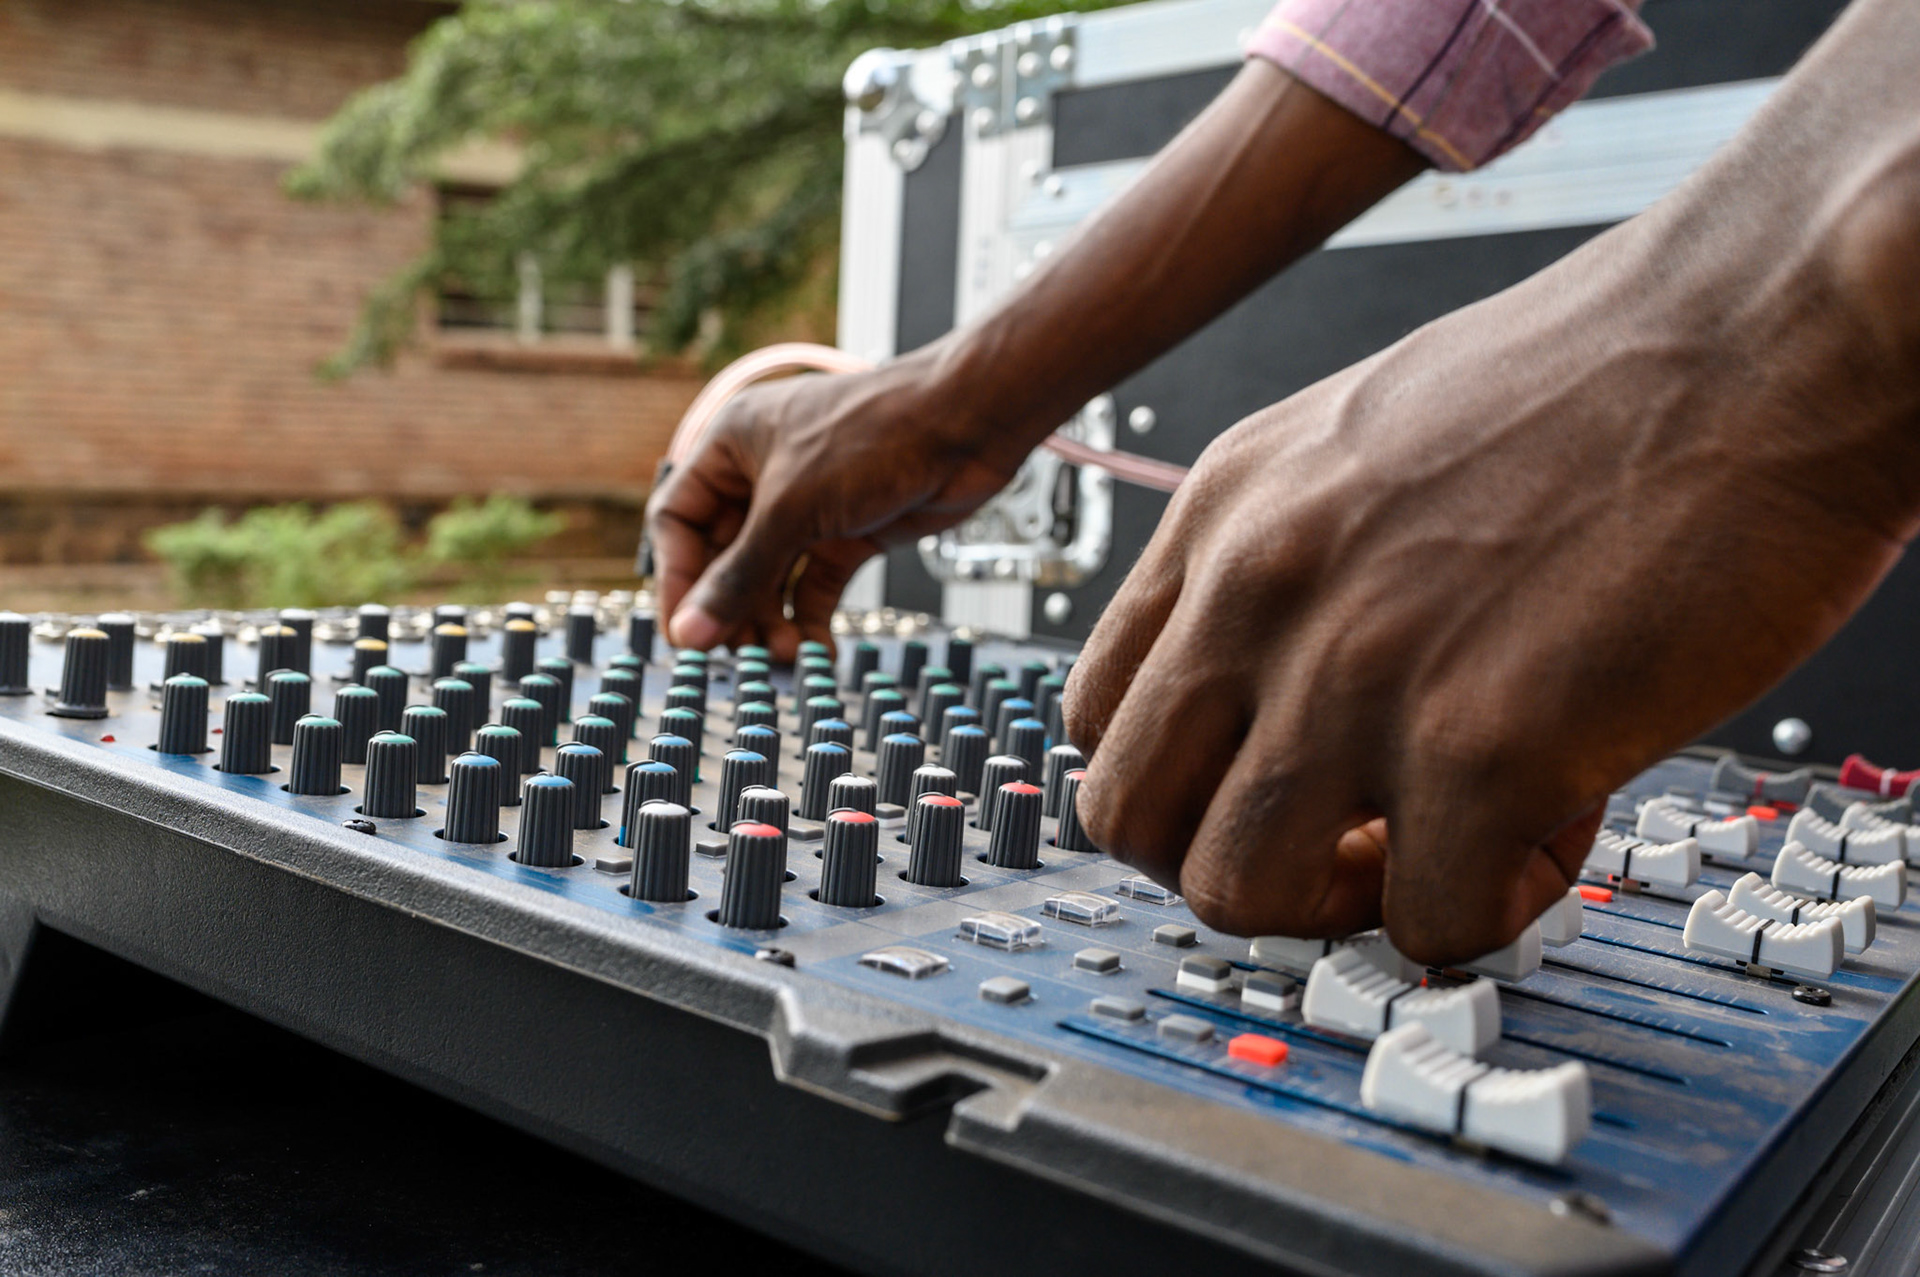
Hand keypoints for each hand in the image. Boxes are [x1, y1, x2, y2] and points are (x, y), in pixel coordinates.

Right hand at [646, 354, 1029, 657]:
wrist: (970, 424)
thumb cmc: (877, 434)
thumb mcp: (792, 509)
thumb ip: (740, 576)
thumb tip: (690, 633)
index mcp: (731, 445)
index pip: (679, 521)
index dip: (679, 578)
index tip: (686, 631)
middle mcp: (763, 475)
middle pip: (723, 556)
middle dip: (730, 606)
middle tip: (739, 650)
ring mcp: (808, 506)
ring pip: (768, 576)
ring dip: (769, 620)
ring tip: (783, 654)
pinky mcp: (848, 532)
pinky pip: (813, 585)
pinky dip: (809, 619)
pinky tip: (814, 652)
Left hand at [1062, 190, 1919, 965]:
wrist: (1767, 323)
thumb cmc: (1609, 377)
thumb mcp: (1367, 443)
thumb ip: (1296, 571)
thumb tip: (1286, 706)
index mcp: (1225, 513)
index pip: (1097, 711)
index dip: (1178, 783)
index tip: (1261, 791)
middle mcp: (1259, 590)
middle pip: (1126, 816)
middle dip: (1225, 862)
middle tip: (1340, 846)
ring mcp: (1353, 670)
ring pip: (1235, 893)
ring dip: (1337, 906)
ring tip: (1444, 843)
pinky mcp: (1479, 746)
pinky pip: (1427, 921)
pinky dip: (1491, 906)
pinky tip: (1560, 818)